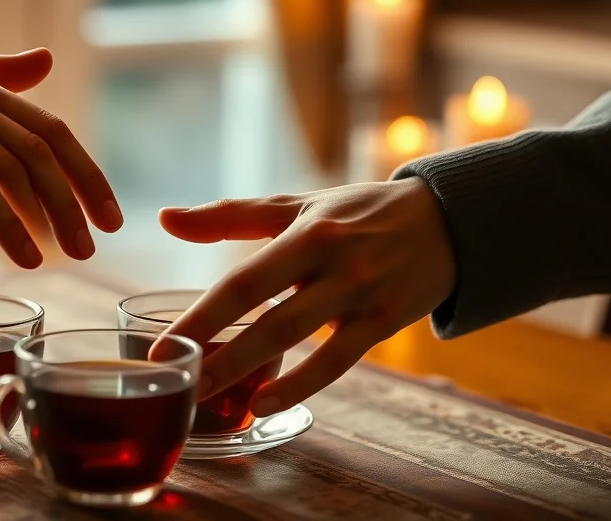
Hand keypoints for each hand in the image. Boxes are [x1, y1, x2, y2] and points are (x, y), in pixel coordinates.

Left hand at [154, 178, 454, 415]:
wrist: (448, 219)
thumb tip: (165, 219)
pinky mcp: (384, 322)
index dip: (200, 316)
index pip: (243, 281)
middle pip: (266, 318)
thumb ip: (230, 216)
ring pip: (298, 341)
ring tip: (206, 395)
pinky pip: (338, 361)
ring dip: (250, 371)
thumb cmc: (357, 213)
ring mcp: (361, 296)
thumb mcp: (297, 206)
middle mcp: (333, 265)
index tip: (162, 344)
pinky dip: (302, 385)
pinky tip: (265, 404)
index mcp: (305, 233)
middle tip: (173, 379)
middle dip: (217, 354)